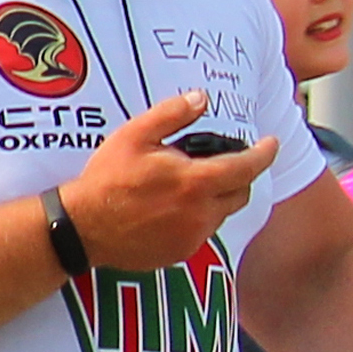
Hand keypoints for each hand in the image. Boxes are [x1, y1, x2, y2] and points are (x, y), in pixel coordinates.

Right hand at [59, 93, 272, 275]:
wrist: (82, 228)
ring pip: (222, 214)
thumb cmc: (106, 180)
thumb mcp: (134, 135)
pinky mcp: (180, 253)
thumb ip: (172, 114)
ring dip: (217, 198)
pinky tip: (172, 209)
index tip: (271, 144)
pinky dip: (198, 218)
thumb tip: (201, 98)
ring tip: (190, 187)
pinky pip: (202, 233)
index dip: (264, 153)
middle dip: (241, 176)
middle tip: (224, 163)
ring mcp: (192, 237)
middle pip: (241, 193)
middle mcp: (201, 213)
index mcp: (195, 182)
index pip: (247, 167)